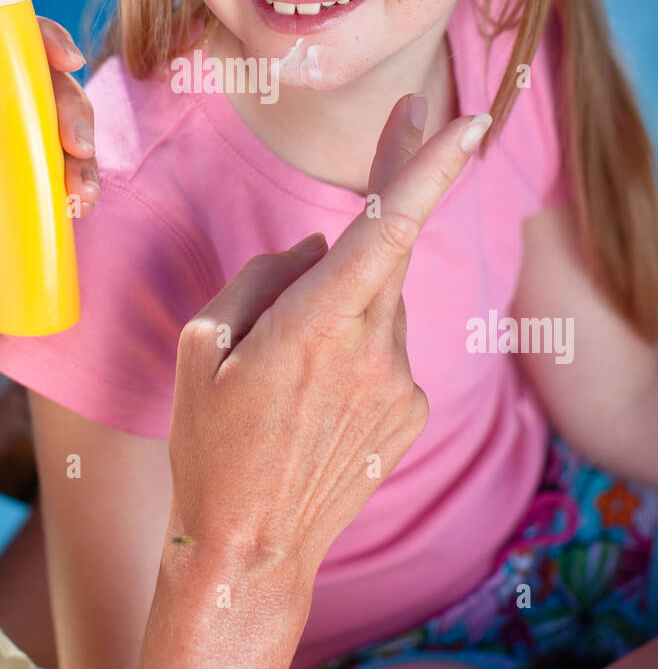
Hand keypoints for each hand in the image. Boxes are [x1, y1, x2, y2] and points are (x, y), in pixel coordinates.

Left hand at [0, 17, 97, 315]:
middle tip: (78, 143)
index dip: (37, 38)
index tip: (66, 58)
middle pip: (44, 82)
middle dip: (73, 103)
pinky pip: (77, 166)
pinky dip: (88, 177)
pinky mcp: (43, 182)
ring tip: (81, 188)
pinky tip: (82, 202)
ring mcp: (20, 149)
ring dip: (87, 145)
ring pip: (67, 121)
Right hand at [167, 96, 490, 584]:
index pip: (387, 227)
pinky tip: (313, 395)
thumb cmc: (210, 444)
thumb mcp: (203, 346)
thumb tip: (321, 244)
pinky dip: (356, 345)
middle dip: (396, 183)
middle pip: (390, 247)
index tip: (466, 119)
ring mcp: (400, 386)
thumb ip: (265, 276)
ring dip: (345, 300)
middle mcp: (371, 350)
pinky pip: (386, 349)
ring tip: (288, 363)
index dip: (429, 166)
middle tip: (403, 117)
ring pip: (380, 302)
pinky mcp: (411, 413)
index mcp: (314, 325)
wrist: (251, 551)